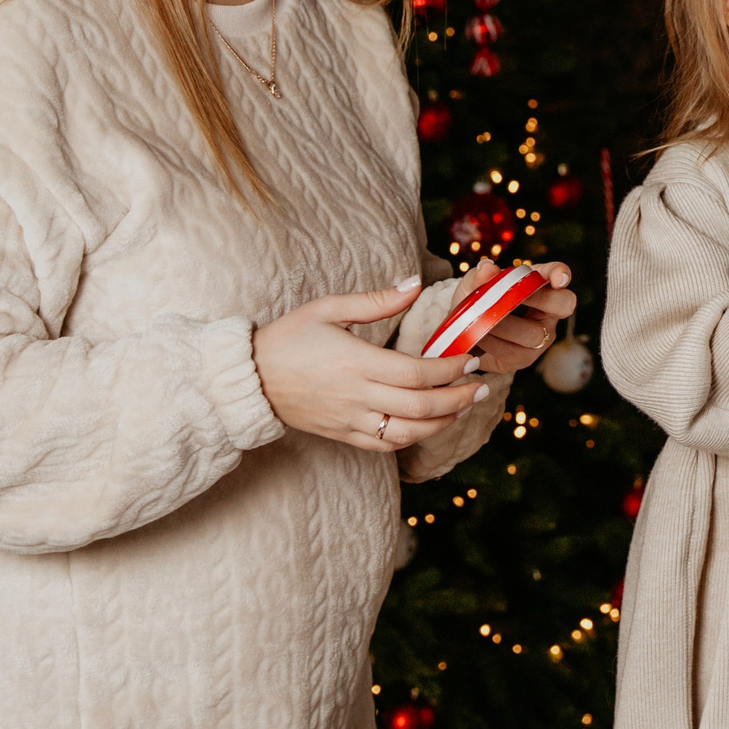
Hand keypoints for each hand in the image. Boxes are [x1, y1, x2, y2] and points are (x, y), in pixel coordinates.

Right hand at [253, 283, 488, 451]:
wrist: (248, 378)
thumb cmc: (288, 337)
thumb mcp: (328, 308)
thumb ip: (376, 300)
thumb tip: (415, 283)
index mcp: (356, 363)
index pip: (417, 374)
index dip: (450, 370)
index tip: (470, 360)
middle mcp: (356, 396)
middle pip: (421, 407)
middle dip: (458, 398)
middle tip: (480, 386)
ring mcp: (349, 420)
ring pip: (407, 432)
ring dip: (442, 423)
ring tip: (463, 408)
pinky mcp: (341, 435)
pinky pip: (384, 445)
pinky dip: (412, 439)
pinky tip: (428, 426)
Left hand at [443, 258, 578, 374]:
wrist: (465, 334)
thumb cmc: (478, 303)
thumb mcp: (474, 286)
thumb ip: (479, 276)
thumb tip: (487, 268)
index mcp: (539, 284)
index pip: (558, 272)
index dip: (561, 273)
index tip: (558, 278)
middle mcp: (548, 310)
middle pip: (564, 304)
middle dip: (540, 299)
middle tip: (511, 297)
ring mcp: (541, 336)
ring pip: (534, 332)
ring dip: (503, 325)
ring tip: (480, 321)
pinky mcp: (526, 358)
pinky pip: (513, 351)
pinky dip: (492, 343)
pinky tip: (477, 336)